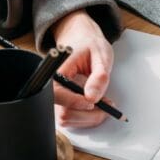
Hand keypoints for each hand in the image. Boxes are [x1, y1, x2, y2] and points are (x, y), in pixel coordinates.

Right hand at [51, 9, 114, 127]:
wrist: (83, 40)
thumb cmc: (90, 45)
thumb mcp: (101, 55)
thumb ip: (99, 76)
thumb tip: (93, 96)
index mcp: (56, 71)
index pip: (57, 94)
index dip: (76, 102)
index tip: (95, 101)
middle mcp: (52, 86)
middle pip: (64, 113)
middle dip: (89, 113)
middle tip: (108, 104)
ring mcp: (57, 97)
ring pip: (68, 119)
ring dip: (89, 117)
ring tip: (104, 103)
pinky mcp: (63, 103)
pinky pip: (72, 118)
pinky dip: (87, 117)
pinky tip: (97, 105)